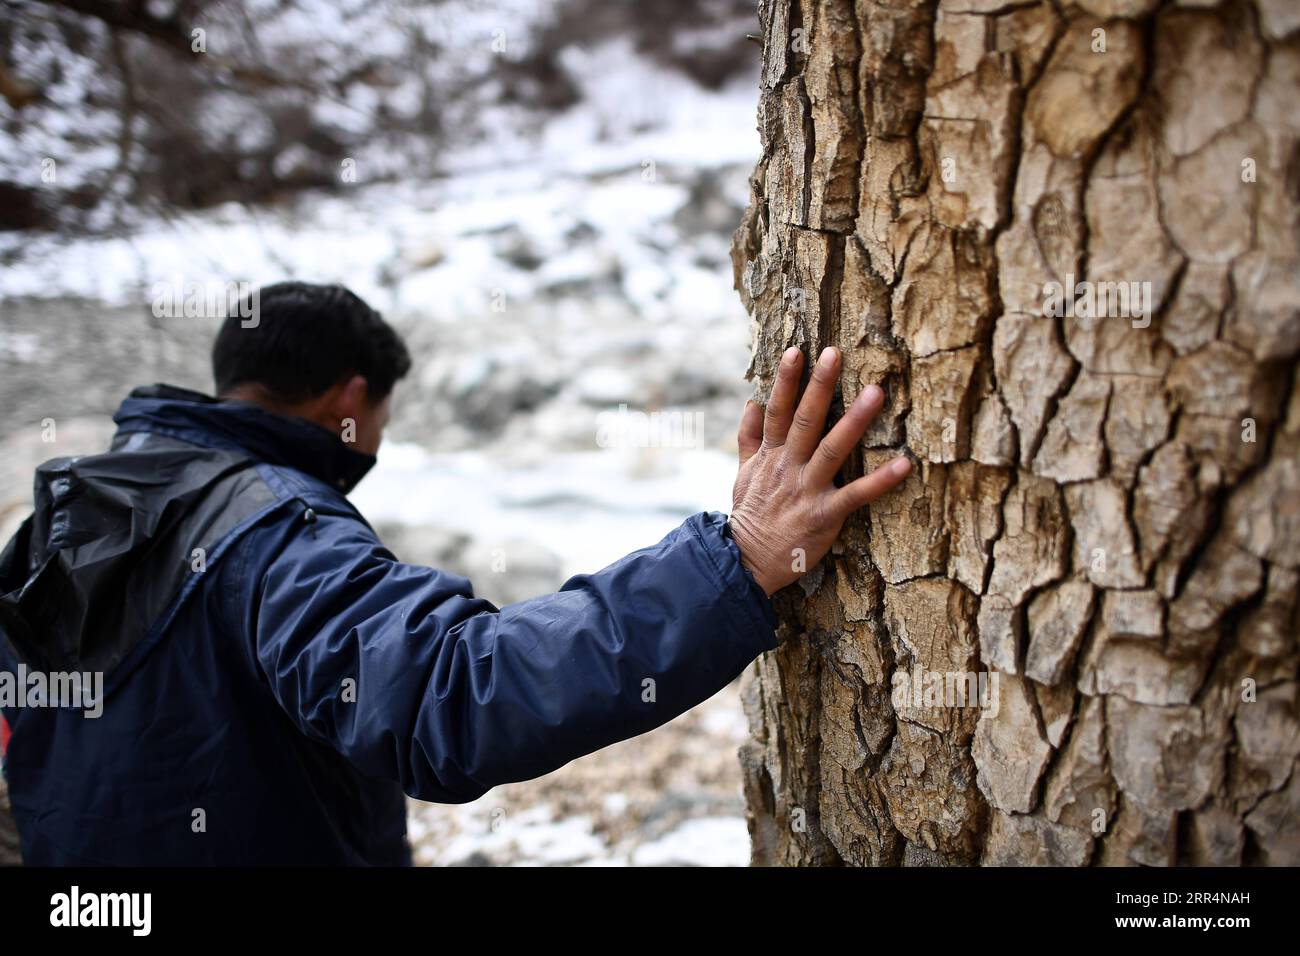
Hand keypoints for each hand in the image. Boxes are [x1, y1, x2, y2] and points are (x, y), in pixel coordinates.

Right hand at [729, 346, 911, 596]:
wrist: (745, 562)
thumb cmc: (751, 517)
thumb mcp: (743, 474)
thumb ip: (748, 438)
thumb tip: (750, 402)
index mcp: (771, 456)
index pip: (778, 411)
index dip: (787, 381)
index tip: (798, 351)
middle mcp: (788, 467)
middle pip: (804, 420)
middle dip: (819, 386)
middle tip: (834, 354)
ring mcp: (806, 490)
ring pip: (831, 449)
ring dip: (854, 421)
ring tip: (876, 392)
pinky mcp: (824, 515)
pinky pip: (855, 495)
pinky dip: (880, 481)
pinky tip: (903, 464)